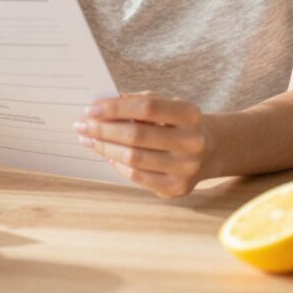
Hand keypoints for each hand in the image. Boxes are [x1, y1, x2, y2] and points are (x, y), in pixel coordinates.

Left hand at [74, 92, 212, 198]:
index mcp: (191, 114)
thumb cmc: (178, 123)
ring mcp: (186, 169)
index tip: (91, 108)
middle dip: (103, 129)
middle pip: (137, 135)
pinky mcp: (176, 189)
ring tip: (89, 139)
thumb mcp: (168, 105)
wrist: (210, 151)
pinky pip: (137, 177)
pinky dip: (117, 164)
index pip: (147, 107)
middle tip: (82, 124)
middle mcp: (192, 142)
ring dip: (105, 148)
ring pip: (133, 159)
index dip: (116, 107)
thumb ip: (140, 104)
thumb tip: (101, 110)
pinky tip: (107, 155)